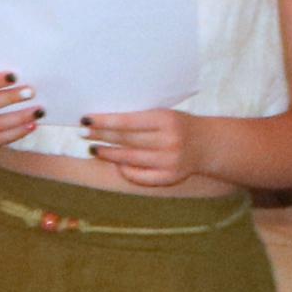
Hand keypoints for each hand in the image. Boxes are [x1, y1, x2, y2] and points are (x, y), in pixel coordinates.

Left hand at [82, 106, 205, 189]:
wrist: (207, 144)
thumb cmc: (178, 124)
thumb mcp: (163, 113)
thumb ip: (139, 117)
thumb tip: (103, 120)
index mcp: (166, 119)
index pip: (127, 121)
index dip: (104, 121)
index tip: (86, 119)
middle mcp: (169, 141)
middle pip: (126, 140)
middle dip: (101, 136)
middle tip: (83, 133)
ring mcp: (170, 161)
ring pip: (130, 159)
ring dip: (109, 154)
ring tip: (95, 149)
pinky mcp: (171, 177)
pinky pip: (141, 176)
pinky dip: (126, 170)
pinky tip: (116, 164)